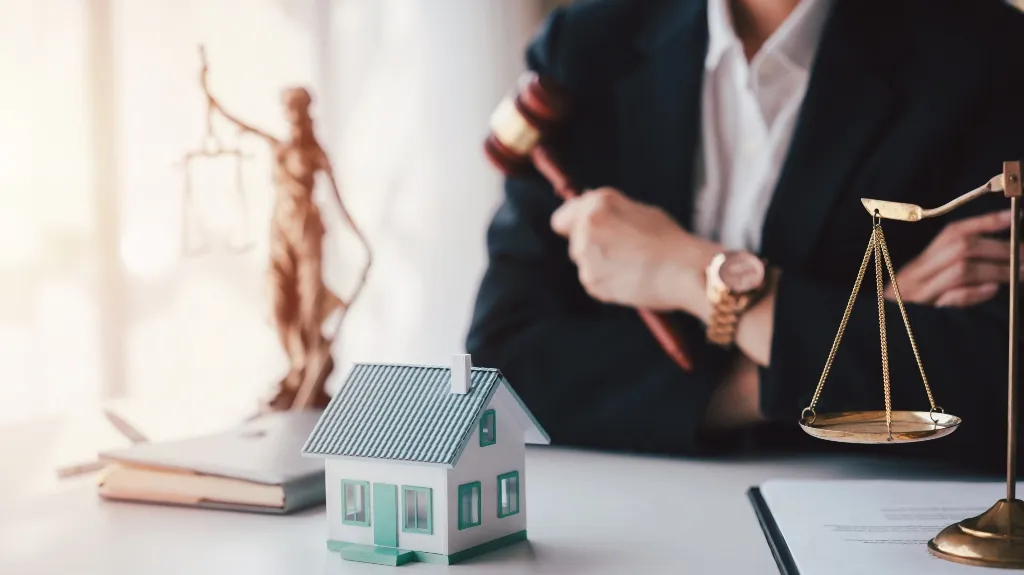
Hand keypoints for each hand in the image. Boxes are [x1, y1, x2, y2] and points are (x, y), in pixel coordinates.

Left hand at [549, 188, 718, 309]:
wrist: (684, 271)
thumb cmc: (669, 240)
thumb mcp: (641, 211)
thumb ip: (609, 211)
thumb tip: (587, 207)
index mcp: (598, 203)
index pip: (562, 218)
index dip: (573, 226)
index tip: (589, 234)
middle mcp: (586, 226)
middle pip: (574, 242)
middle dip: (592, 246)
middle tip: (626, 251)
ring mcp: (586, 255)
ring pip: (584, 263)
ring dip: (600, 265)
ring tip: (632, 265)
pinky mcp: (591, 282)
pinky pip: (593, 282)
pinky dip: (607, 282)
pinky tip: (630, 278)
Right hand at [888, 209, 1019, 306]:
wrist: (878, 331)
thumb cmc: (908, 306)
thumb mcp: (926, 283)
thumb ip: (951, 269)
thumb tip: (992, 262)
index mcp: (921, 261)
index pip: (953, 232)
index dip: (984, 222)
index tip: (1012, 216)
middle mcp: (918, 271)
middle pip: (960, 248)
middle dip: (998, 248)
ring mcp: (920, 292)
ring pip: (961, 270)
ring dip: (995, 270)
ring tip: (1019, 273)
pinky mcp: (923, 312)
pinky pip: (951, 298)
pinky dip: (974, 293)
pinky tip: (993, 291)